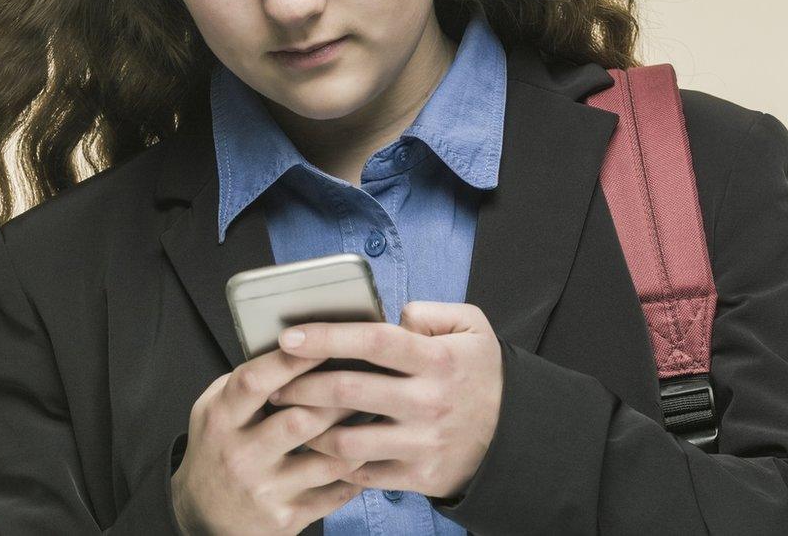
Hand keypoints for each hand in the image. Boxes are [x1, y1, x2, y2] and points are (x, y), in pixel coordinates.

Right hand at [170, 349, 366, 535]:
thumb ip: (247, 381)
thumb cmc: (217, 449)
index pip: (256, 382)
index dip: (294, 360)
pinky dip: (359, 472)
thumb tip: (297, 347)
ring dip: (360, 434)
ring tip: (379, 413)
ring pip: (327, 459)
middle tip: (369, 378)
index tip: (327, 342)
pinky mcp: (286, 518)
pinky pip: (335, 492)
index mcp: (220, 419)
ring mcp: (264, 491)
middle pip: (301, 420)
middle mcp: (240, 456)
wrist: (203, 515)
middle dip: (340, 398)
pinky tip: (373, 452)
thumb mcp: (214, 409)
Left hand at [269, 301, 503, 498]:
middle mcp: (428, 401)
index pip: (374, 341)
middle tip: (274, 383)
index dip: (327, 336)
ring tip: (290, 419)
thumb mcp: (472, 329)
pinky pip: (363, 471)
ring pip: (347, 439)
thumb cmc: (481, 375)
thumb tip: (391, 315)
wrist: (513, 437)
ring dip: (309, 429)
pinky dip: (336, 462)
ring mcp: (421, 442)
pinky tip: (320, 449)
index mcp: (438, 360)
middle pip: (348, 390)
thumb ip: (430, 312)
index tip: (289, 336)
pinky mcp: (417, 475)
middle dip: (300, 385)